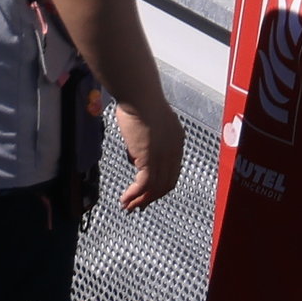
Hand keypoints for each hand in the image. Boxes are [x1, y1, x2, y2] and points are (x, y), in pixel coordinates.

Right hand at [107, 79, 182, 209]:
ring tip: (128, 206)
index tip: (147, 193)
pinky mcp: (150, 159)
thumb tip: (135, 152)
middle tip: (138, 205)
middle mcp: (174, 151)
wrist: (139, 94)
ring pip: (155, 188)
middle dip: (151, 197)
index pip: (172, 171)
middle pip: (167, 183)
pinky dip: (134, 195)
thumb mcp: (148, 123)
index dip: (160, 186)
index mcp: (177, 141)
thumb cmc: (139, 101)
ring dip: (140, 200)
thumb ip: (146, 139)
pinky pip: (143, 185)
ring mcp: (163, 156)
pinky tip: (124, 199)